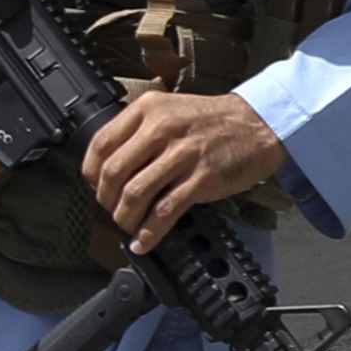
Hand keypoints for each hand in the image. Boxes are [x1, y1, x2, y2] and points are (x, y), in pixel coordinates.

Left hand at [85, 88, 287, 252]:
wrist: (259, 123)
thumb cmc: (213, 120)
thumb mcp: (170, 109)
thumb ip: (140, 131)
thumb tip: (110, 167)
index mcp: (148, 109)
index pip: (101, 143)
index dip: (90, 172)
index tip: (94, 186)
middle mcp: (161, 129)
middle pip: (112, 172)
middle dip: (105, 199)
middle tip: (110, 210)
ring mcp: (182, 154)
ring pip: (135, 194)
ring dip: (125, 218)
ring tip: (127, 226)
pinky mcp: (202, 179)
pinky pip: (165, 211)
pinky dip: (150, 232)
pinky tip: (144, 241)